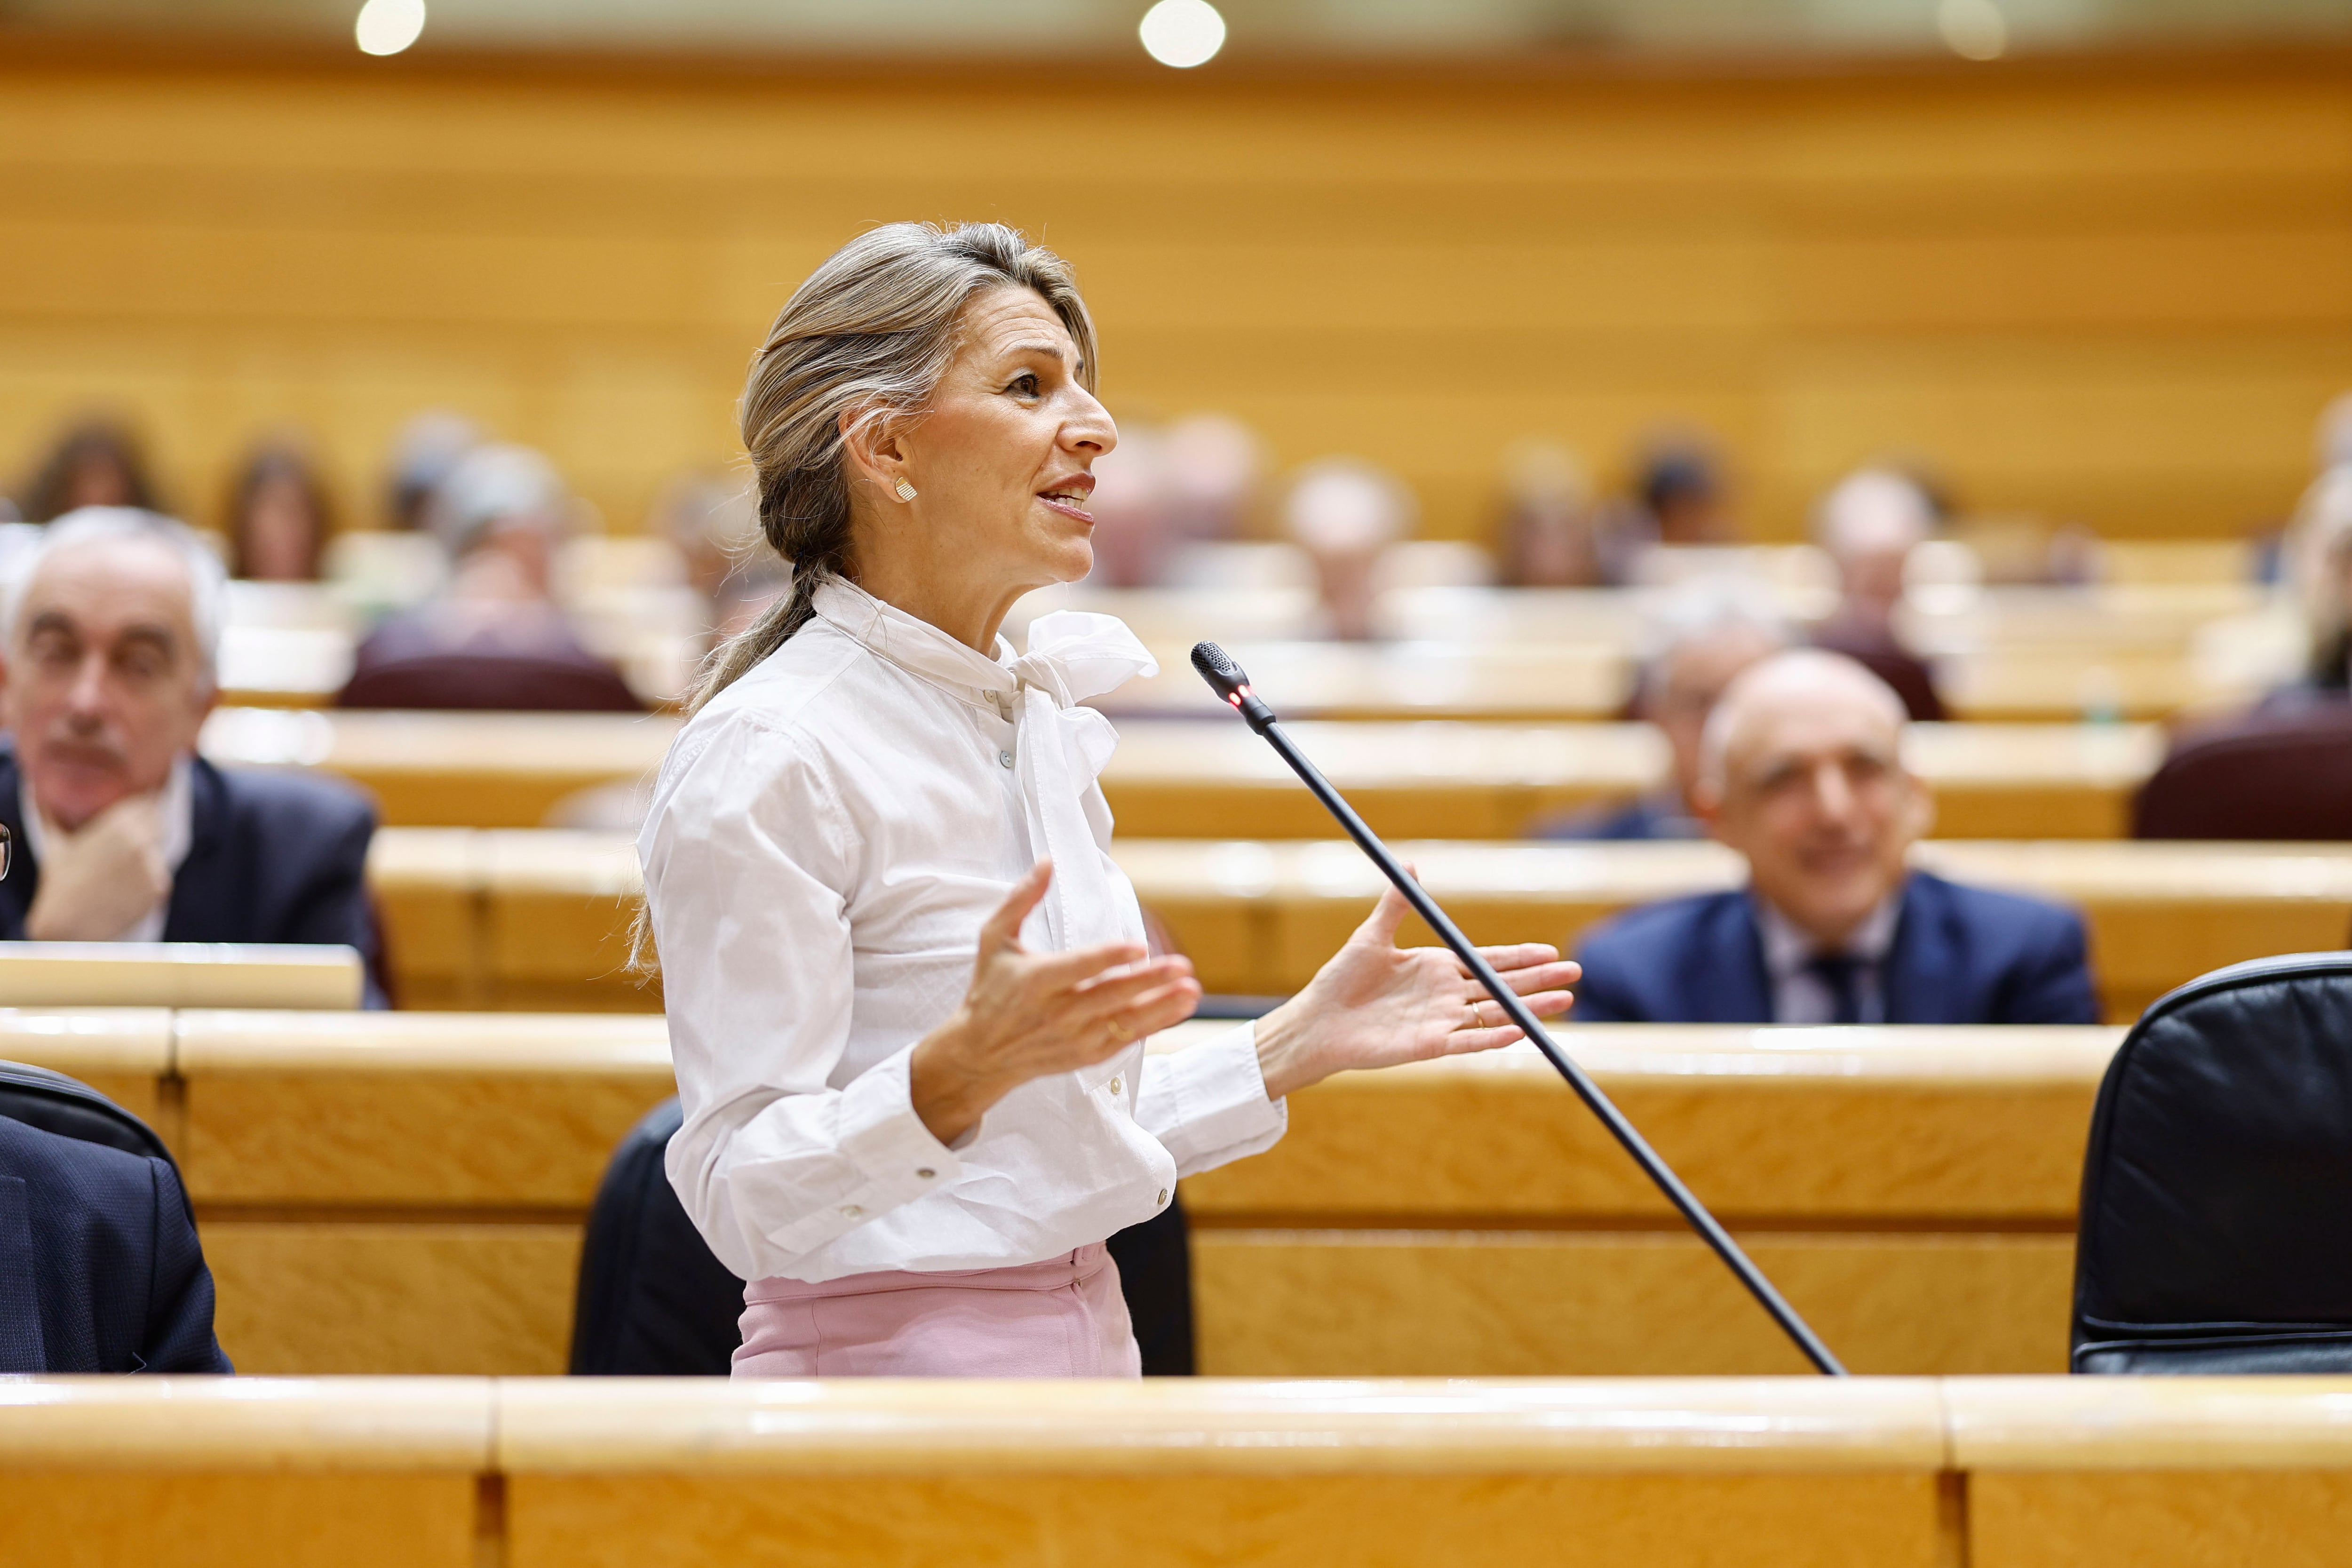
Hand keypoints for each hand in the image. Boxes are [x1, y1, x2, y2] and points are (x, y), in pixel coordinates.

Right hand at [25, 793, 171, 942]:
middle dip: (146, 832)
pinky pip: (160, 879)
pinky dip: (147, 884)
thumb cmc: (60, 884)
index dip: (140, 809)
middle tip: (124, 850)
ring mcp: (153, 865)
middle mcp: (139, 842)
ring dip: (145, 861)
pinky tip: (123, 892)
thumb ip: (54, 815)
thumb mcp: (57, 844)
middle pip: (158, 825)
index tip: (132, 816)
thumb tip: (39, 791)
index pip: (146, 804)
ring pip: (158, 853)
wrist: (68, 926)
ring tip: (116, 877)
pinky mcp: (160, 889)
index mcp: (118, 825)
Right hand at [909, 861, 1201, 1145]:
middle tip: (1182, 966)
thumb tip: (1047, 862)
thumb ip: (1021, 900)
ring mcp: (1074, 1037)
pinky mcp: (1086, 1055)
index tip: (1139, 947)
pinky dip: (1153, 1025)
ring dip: (1161, 1006)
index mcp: (1036, 980)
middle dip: (1149, 981)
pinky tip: (1177, 1008)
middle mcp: (1057, 1012)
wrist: (981, 1053)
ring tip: (1191, 990)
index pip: (1079, 967)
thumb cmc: (989, 989)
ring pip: (1124, 1021)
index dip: (1109, 957)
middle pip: (1110, 995)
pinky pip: (1125, 1039)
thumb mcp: (994, 939)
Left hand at [1252, 873, 1578, 1099]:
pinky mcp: (1430, 1045)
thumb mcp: (1370, 937)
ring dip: (1529, 1007)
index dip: (1520, 956)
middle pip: (1502, 986)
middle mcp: (1445, 995)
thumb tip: (1409, 866)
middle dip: (1538, 979)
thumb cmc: (1340, 980)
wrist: (1319, 1022)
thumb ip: (1395, 905)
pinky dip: (1494, 1036)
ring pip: (1496, 1014)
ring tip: (1565, 1001)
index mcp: (1436, 968)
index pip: (1488, 961)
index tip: (1550, 950)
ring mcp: (1441, 1021)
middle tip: (1575, 973)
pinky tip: (1521, 1029)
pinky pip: (1469, 1041)